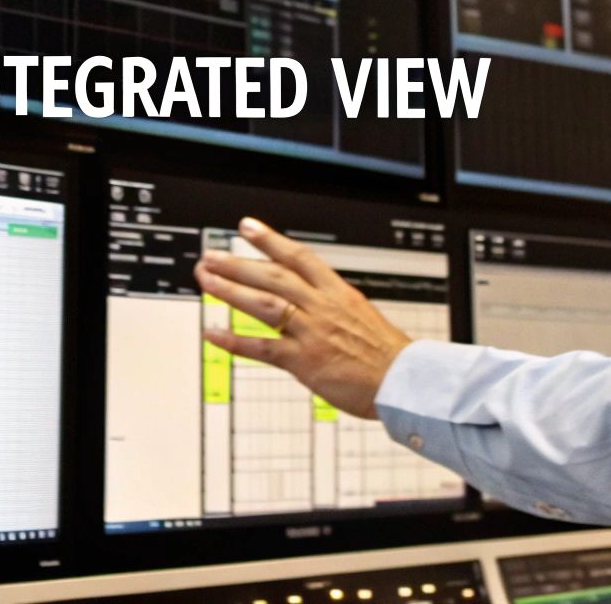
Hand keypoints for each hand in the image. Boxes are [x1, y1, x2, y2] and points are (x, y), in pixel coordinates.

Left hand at [194, 217, 411, 419]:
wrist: (405, 382)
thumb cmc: (386, 353)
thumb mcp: (361, 314)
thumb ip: (330, 304)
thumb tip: (307, 296)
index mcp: (338, 293)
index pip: (300, 257)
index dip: (271, 240)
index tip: (247, 227)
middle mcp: (322, 307)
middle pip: (273, 276)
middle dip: (238, 264)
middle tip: (211, 257)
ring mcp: (312, 333)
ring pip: (264, 304)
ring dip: (231, 291)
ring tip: (206, 281)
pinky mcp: (305, 361)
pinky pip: (263, 348)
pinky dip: (235, 341)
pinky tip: (213, 334)